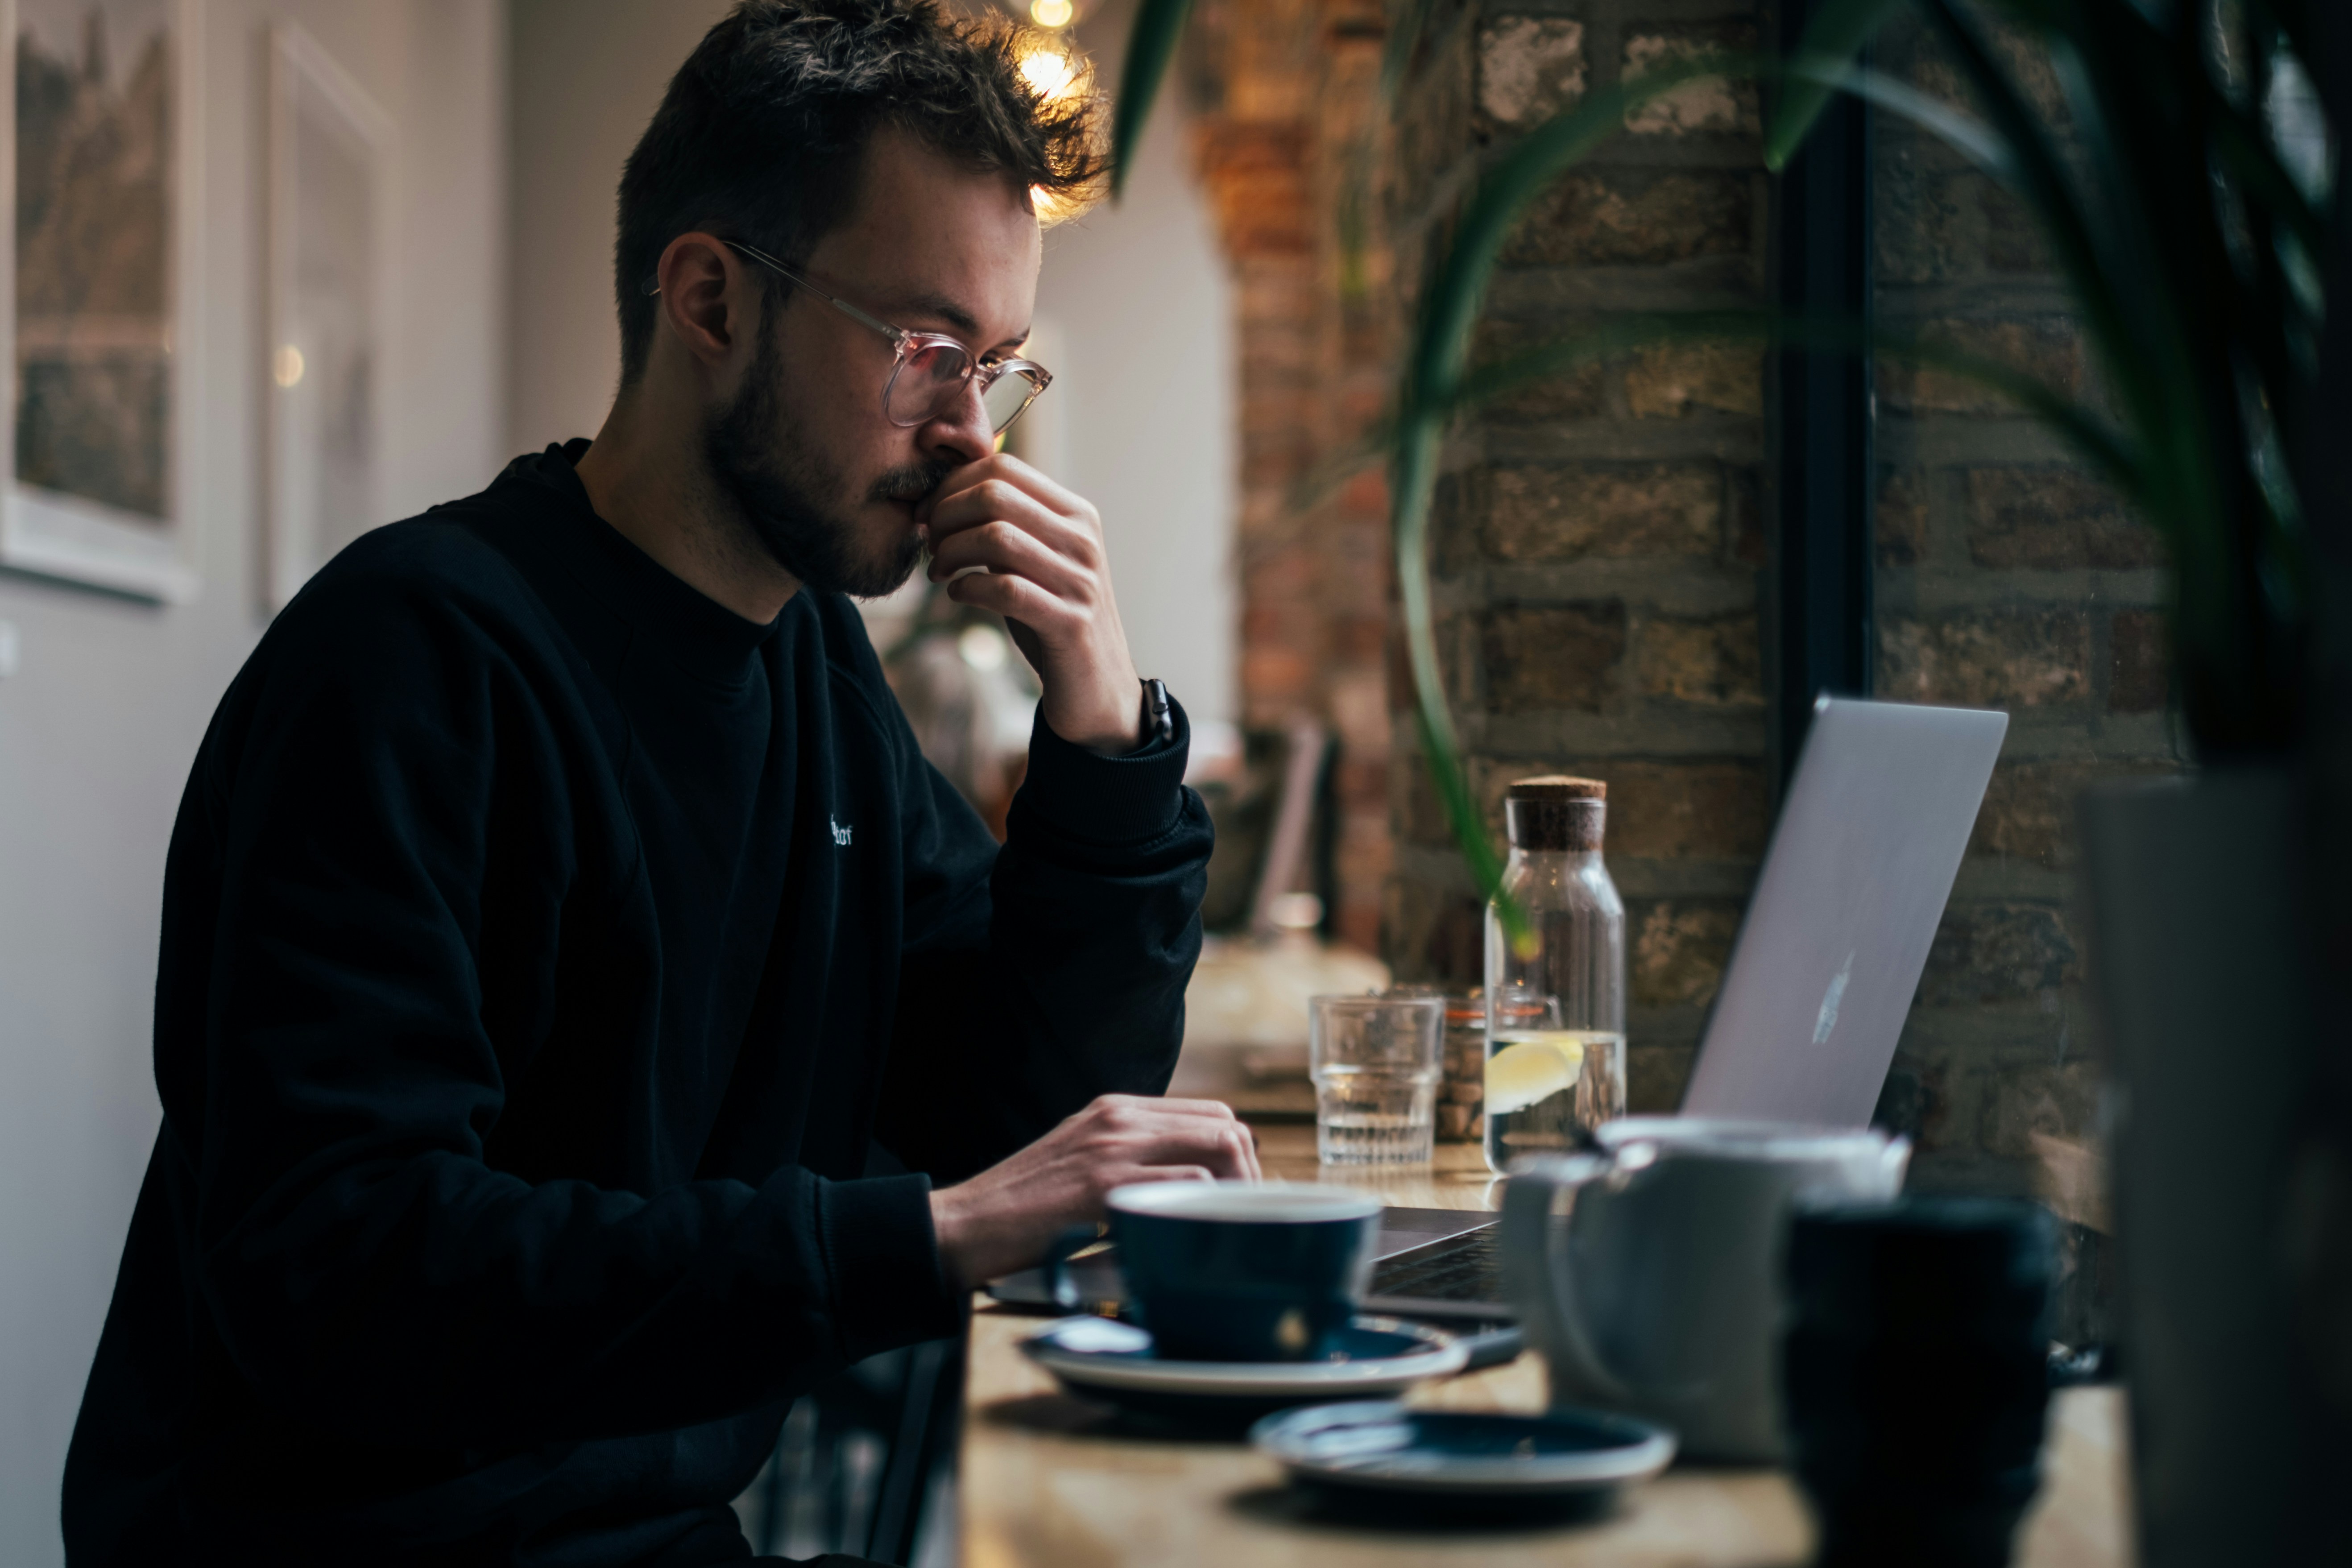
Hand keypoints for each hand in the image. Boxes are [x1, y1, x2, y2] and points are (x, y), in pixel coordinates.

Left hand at [918, 455, 1143, 752]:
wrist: (1098, 686)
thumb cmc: (1054, 618)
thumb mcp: (1037, 560)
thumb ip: (1008, 526)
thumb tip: (944, 496)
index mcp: (1076, 514)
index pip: (1004, 468)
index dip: (952, 484)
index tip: (928, 513)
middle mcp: (1082, 540)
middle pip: (994, 495)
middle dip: (945, 515)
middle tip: (929, 543)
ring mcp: (1079, 581)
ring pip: (996, 537)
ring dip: (951, 551)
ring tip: (940, 571)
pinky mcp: (1070, 622)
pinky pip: (1005, 590)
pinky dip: (968, 588)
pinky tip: (957, 594)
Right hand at [926, 1095, 1260, 1289]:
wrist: (968, 1224)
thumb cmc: (1023, 1206)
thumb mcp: (1080, 1159)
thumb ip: (1129, 1157)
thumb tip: (1190, 1180)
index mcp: (1115, 1109)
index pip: (1210, 1112)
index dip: (1239, 1152)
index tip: (1241, 1192)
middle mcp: (1119, 1118)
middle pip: (1226, 1125)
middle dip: (1250, 1172)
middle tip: (1244, 1216)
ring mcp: (1113, 1149)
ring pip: (1218, 1148)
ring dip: (1236, 1193)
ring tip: (1227, 1228)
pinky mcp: (1105, 1186)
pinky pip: (1188, 1183)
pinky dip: (1204, 1210)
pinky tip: (1195, 1236)